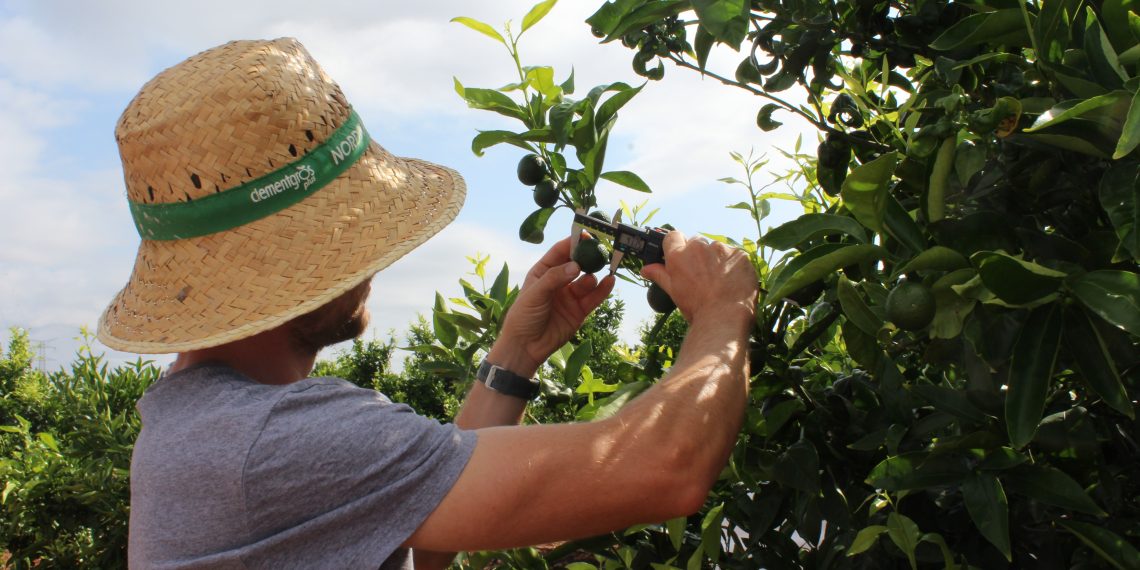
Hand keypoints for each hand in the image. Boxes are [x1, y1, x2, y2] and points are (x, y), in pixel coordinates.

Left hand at [487, 235, 615, 376]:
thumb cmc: (523, 316)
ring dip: (594, 274)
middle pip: (578, 263)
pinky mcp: (580, 310)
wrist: (526, 347)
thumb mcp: (535, 293)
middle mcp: (558, 281)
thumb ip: (555, 278)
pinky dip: (603, 289)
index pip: (560, 251)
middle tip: (601, 249)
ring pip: (588, 280)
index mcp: (543, 271)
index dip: (573, 242)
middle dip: (589, 256)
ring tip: (598, 272)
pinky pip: (594, 297)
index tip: (587, 235)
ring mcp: (570, 295)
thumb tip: (576, 266)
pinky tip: (610, 281)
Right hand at [640, 231, 757, 326]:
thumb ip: (660, 275)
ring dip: (717, 259)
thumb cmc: (697, 308)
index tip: (682, 258)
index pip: (673, 236)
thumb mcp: (674, 292)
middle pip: (696, 242)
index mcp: (679, 255)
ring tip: (720, 281)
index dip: (677, 246)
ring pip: (716, 248)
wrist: (724, 318)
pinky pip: (734, 255)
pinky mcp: (739, 254)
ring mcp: (721, 249)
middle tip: (703, 275)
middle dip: (698, 255)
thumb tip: (645, 269)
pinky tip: (733, 281)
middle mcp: (698, 247)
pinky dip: (733, 265)